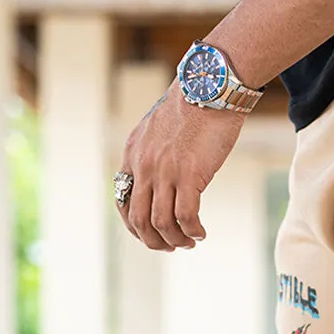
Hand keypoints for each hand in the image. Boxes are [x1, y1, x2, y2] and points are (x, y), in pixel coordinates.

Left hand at [118, 79, 242, 250]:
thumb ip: (154, 155)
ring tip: (189, 242)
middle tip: (171, 246)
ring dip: (175, 240)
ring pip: (161, 222)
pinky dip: (193, 231)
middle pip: (139, 219)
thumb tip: (162, 179)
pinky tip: (201, 233)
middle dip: (153, 241)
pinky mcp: (189, 174)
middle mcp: (144, 165)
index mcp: (133, 154)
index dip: (134, 226)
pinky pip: (186, 216)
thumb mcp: (160, 131)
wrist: (210, 87)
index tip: (151, 234)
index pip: (123, 201)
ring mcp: (165, 170)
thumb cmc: (193, 108)